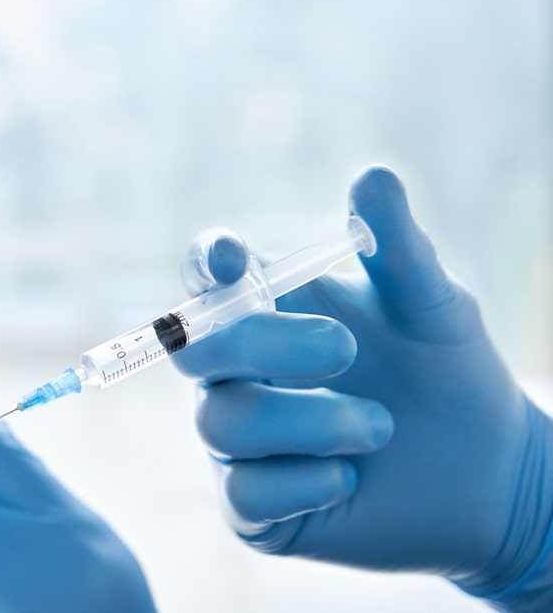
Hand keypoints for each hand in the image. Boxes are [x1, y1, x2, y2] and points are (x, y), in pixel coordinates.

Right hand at [173, 166, 552, 610]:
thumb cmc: (447, 374)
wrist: (488, 473)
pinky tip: (352, 478)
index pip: (207, 280)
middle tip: (346, 349)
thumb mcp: (433, 307)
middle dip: (266, 345)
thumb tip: (373, 177)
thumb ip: (399, 248)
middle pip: (197, 350)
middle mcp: (237, 374)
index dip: (205, 265)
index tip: (232, 259)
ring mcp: (238, 443)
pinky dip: (306, 481)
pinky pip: (244, 492)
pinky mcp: (251, 508)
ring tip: (381, 428)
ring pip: (222, 421)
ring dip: (310, 421)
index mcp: (266, 313)